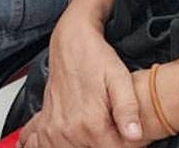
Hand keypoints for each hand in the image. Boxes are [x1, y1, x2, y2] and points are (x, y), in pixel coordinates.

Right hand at [25, 15, 147, 147]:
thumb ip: (128, 108)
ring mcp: (53, 128)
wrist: (71, 41)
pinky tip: (66, 135)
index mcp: (90, 122)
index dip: (130, 143)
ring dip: (85, 143)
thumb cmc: (95, 56)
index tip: (133, 131)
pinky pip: (42, 145)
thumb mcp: (120, 78)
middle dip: (108, 142)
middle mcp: (68, 129)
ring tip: (95, 125)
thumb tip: (135, 135)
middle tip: (114, 121)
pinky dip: (55, 144)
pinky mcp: (45, 124)